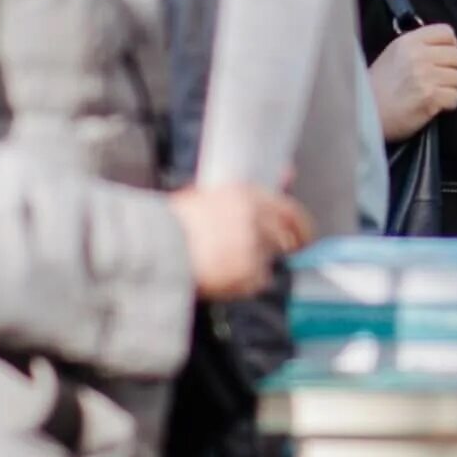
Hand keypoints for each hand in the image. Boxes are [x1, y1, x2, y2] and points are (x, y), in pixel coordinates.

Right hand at [170, 184, 310, 300]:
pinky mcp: (245, 271)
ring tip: (223, 264)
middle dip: (277, 250)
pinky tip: (220, 276)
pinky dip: (242, 284)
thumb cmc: (174, 223)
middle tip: (257, 258)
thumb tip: (289, 172)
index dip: (301, 228)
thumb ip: (250, 190)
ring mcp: (251, 246)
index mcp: (246, 195)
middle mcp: (254, 218)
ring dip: (251, 267)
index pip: (290, 211)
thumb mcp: (210, 195)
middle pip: (283, 239)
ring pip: (266, 262)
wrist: (153, 249)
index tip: (303, 238)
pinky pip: (255, 282)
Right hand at [370, 23, 456, 142]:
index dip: (450, 45)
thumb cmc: (378, 86)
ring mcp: (426, 76)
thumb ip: (418, 47)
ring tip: (433, 93)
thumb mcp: (394, 54)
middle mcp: (419, 55)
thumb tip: (446, 47)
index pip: (446, 32)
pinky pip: (455, 97)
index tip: (443, 58)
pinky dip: (448, 104)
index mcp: (409, 42)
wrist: (365, 114)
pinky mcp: (431, 97)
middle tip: (438, 79)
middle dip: (451, 69)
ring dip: (449, 88)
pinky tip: (433, 105)